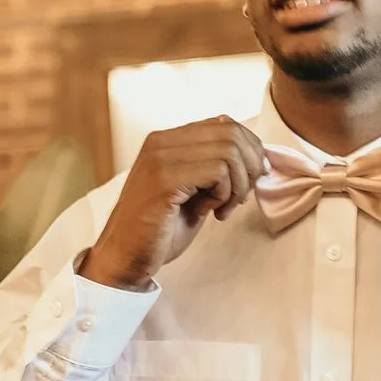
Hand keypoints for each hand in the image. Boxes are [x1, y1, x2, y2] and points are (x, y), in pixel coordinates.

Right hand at [79, 117, 266, 291]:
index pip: (224, 123)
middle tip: (242, 196)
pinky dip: (226, 194)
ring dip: (239, 185)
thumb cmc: (158, 229)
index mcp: (166, 140)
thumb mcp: (191, 190)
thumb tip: (255, 157)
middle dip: (249, 167)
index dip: (249, 148)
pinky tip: (214, 212)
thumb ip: (213, 169)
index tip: (252, 177)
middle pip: (231, 133)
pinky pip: (217, 172)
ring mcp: (160, 159)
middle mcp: (160, 142)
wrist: (125, 257)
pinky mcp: (165, 180)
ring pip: (228, 152)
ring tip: (225, 208)